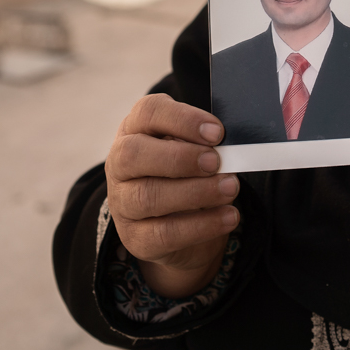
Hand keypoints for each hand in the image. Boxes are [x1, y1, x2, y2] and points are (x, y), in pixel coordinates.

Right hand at [105, 94, 238, 297]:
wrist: (178, 220)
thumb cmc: (186, 169)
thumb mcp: (193, 146)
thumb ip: (204, 142)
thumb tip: (230, 147)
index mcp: (135, 129)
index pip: (148, 112)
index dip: (183, 120)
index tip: (217, 132)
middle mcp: (119, 164)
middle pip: (133, 154)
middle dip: (181, 158)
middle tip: (217, 162)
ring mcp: (122, 202)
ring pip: (148, 197)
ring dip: (196, 192)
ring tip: (230, 188)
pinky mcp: (135, 237)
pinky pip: (164, 234)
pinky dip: (201, 226)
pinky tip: (228, 216)